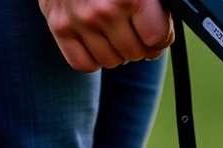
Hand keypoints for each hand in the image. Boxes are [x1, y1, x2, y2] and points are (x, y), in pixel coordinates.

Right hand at [38, 0, 173, 71]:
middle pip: (135, 54)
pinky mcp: (59, 28)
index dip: (159, 38)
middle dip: (136, 45)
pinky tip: (93, 40)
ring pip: (111, 62)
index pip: (157, 39)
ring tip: (109, 31)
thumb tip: (163, 39)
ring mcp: (80, 20)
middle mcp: (104, 10)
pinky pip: (84, 64)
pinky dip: (92, 58)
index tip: (152, 30)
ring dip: (114, 52)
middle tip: (128, 28)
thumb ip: (155, 9)